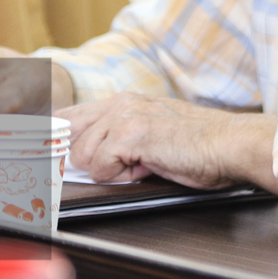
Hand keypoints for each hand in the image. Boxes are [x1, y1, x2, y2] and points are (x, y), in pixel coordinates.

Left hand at [66, 93, 277, 193]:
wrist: (229, 144)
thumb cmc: (199, 146)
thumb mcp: (151, 134)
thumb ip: (118, 137)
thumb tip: (83, 157)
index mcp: (123, 101)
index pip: (68, 115)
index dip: (54, 138)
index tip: (48, 155)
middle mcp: (120, 103)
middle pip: (66, 134)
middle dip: (79, 159)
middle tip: (107, 170)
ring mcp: (124, 116)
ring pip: (81, 154)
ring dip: (108, 170)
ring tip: (140, 167)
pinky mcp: (130, 134)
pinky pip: (100, 166)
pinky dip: (121, 177)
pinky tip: (145, 169)